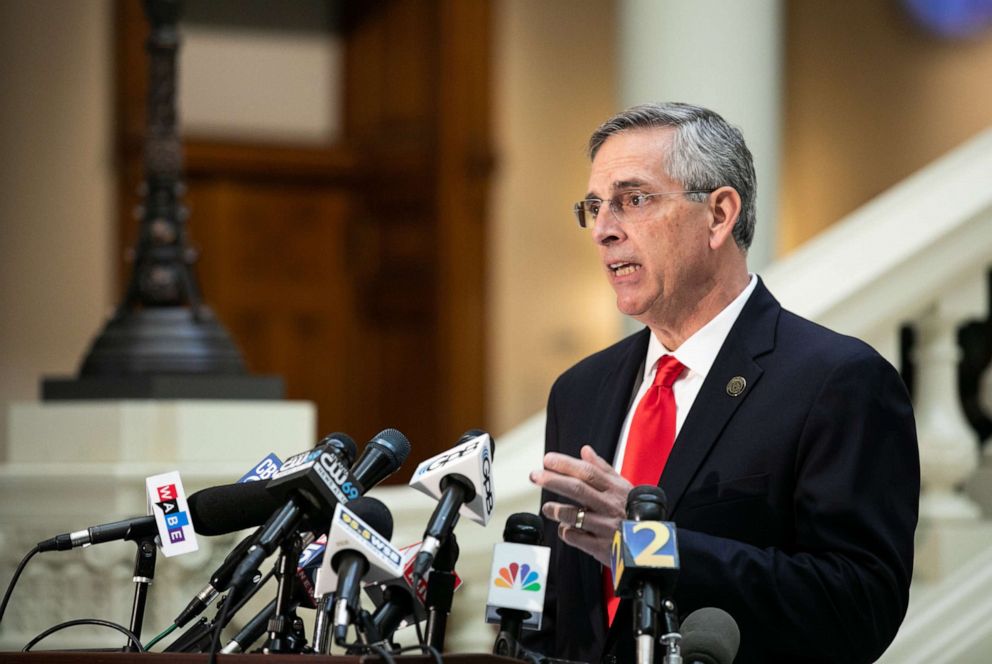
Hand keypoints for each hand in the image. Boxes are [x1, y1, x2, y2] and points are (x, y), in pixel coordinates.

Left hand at [529, 445, 632, 565]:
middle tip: (535, 476)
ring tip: (547, 508)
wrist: (652, 546)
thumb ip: (602, 469)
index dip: (566, 464)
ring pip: (573, 515)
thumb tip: (585, 450)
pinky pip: (575, 537)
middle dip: (553, 480)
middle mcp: (610, 506)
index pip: (588, 472)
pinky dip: (565, 531)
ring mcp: (606, 527)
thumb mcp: (623, 487)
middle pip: (577, 489)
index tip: (547, 459)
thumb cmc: (633, 511)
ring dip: (555, 509)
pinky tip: (564, 527)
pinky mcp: (601, 547)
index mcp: (615, 489)